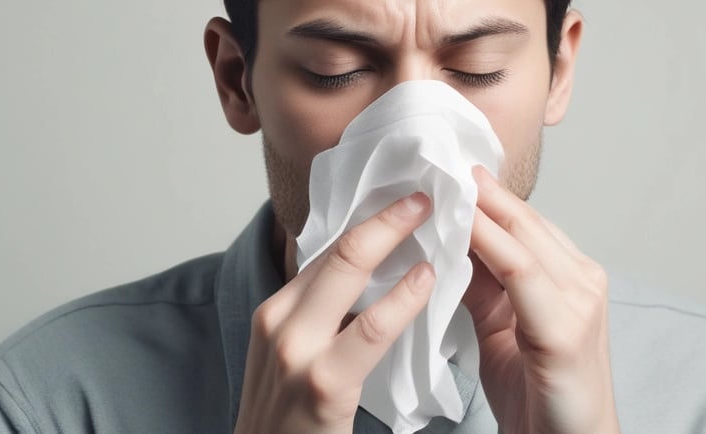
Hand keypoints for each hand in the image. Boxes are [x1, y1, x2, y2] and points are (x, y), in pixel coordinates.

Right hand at [234, 193, 435, 433]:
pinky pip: (371, 328)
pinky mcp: (322, 382)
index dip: (367, 223)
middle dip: (384, 215)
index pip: (325, 253)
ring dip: (394, 237)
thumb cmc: (289, 416)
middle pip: (336, 250)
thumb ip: (324, 315)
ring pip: (349, 273)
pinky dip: (403, 297)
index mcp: (275, 310)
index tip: (400, 200)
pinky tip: (426, 280)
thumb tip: (372, 277)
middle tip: (422, 193)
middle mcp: (278, 320)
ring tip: (430, 217)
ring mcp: (296, 349)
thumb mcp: (293, 353)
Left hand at [462, 166, 619, 433]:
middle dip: (480, 189)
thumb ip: (484, 285)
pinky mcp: (566, 329)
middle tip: (436, 157)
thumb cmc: (537, 391)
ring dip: (480, 207)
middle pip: (525, 220)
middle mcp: (582, 280)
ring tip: (441, 180)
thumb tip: (451, 245)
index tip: (444, 168)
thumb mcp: (502, 326)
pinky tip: (459, 225)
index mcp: (570, 278)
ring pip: (524, 237)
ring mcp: (580, 302)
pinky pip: (520, 272)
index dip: (485, 195)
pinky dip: (488, 244)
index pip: (525, 222)